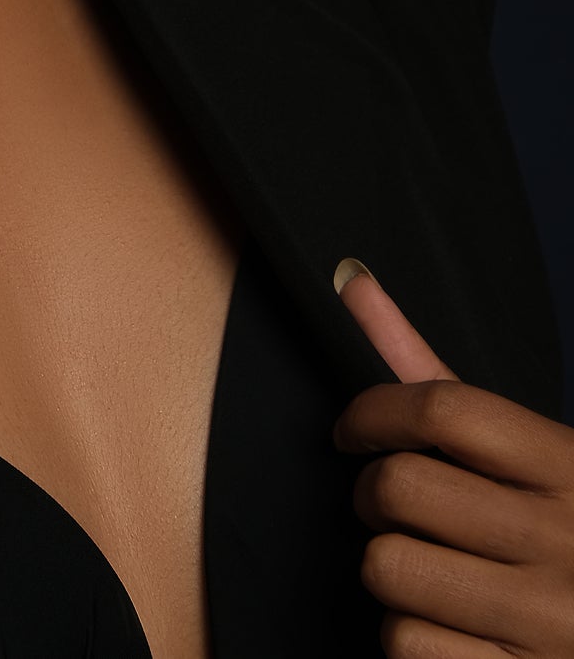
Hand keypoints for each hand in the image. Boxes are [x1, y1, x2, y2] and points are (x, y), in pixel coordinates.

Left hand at [332, 257, 573, 654]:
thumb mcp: (530, 452)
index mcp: (568, 466)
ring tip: (431, 570)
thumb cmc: (564, 531)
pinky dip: (411, 638)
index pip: (444, 409)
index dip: (374, 411)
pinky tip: (452, 627)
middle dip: (376, 498)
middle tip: (398, 510)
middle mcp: (565, 540)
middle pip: (400, 489)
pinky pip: (406, 645)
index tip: (353, 431)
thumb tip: (352, 282)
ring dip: (390, 572)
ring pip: (388, 572)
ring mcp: (548, 621)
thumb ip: (435, 371)